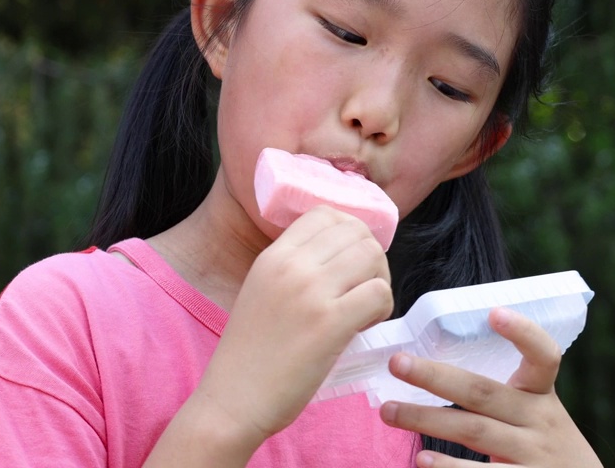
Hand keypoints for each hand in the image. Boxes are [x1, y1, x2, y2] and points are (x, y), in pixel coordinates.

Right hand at [192, 205, 394, 445]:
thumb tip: (339, 258)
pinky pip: (379, 293)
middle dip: (371, 259)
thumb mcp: (261, 292)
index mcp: (273, 256)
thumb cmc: (249, 355)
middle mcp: (291, 265)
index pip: (326, 213)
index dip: (349, 234)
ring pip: (372, 256)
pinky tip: (363, 326)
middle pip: (356, 232)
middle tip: (361, 290)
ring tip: (364, 308)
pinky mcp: (330, 323)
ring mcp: (311, 292)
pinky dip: (382, 308)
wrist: (232, 400)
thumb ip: (292, 269)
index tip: (348, 265)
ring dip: (379, 280)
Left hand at [378, 307, 602, 467]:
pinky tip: (420, 460)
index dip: (523, 333)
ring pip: (474, 431)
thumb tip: (434, 372)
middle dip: (436, 376)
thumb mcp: (535, 414)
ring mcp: (533, 454)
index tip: (493, 312)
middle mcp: (540, 420)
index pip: (543, 356)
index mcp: (541, 395)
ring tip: (389, 411)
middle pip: (484, 393)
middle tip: (397, 362)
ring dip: (426, 419)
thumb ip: (501, 395)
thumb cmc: (542, 444)